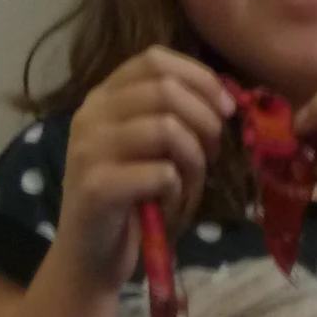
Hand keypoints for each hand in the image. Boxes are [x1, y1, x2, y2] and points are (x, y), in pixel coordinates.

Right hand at [55, 48, 230, 288]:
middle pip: (165, 90)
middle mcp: (91, 115)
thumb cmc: (133, 201)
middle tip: (212, 155)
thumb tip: (226, 102)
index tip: (227, 109)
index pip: (154, 59)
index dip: (200, 78)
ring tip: (187, 185)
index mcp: (104, 97)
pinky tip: (165, 206)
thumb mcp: (155, 150)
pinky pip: (161, 174)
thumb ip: (176, 118)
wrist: (91, 257)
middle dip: (205, 122)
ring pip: (166, 129)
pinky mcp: (96, 187)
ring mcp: (89, 149)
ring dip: (194, 161)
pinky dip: (177, 192)